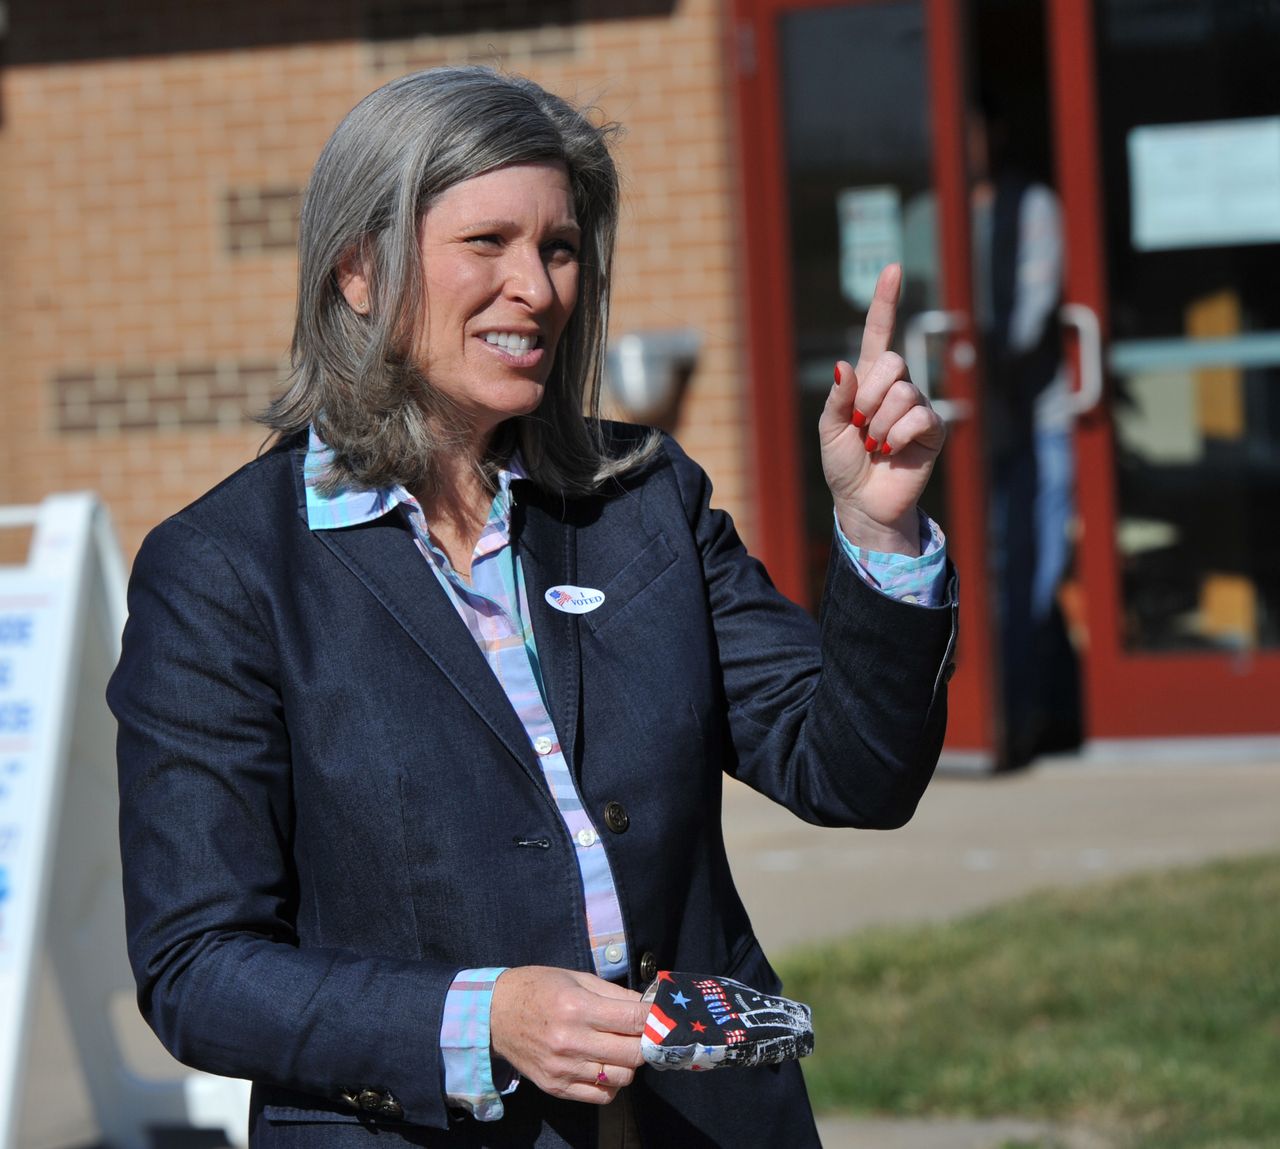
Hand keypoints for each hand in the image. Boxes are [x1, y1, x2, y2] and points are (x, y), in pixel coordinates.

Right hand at [490, 966, 646, 1104]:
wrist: (495, 1015)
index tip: (663, 1016)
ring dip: (630, 1063)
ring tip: (622, 1048)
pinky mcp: (557, 1088)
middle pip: (633, 1052)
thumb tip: (648, 1007)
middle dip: (647, 1042)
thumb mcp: (577, 978)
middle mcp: (571, 1041)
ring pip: (621, 1077)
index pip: (633, 1019)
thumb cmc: (539, 988)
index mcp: (577, 1007)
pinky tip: (605, 1065)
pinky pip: (601, 1096)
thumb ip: (614, 994)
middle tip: (647, 1033)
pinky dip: (612, 1083)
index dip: (655, 1018)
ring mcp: (564, 1069)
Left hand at [821, 263, 946, 554]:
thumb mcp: (828, 430)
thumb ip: (837, 398)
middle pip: (894, 361)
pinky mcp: (933, 429)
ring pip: (904, 392)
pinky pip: (919, 416)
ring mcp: (917, 406)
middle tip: (860, 425)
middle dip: (869, 396)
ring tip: (875, 444)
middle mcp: (896, 387)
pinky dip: (897, 436)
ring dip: (880, 423)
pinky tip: (890, 451)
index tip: (892, 268)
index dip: (885, 301)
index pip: (879, 332)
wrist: (862, 502)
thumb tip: (846, 365)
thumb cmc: (843, 465)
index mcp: (868, 380)